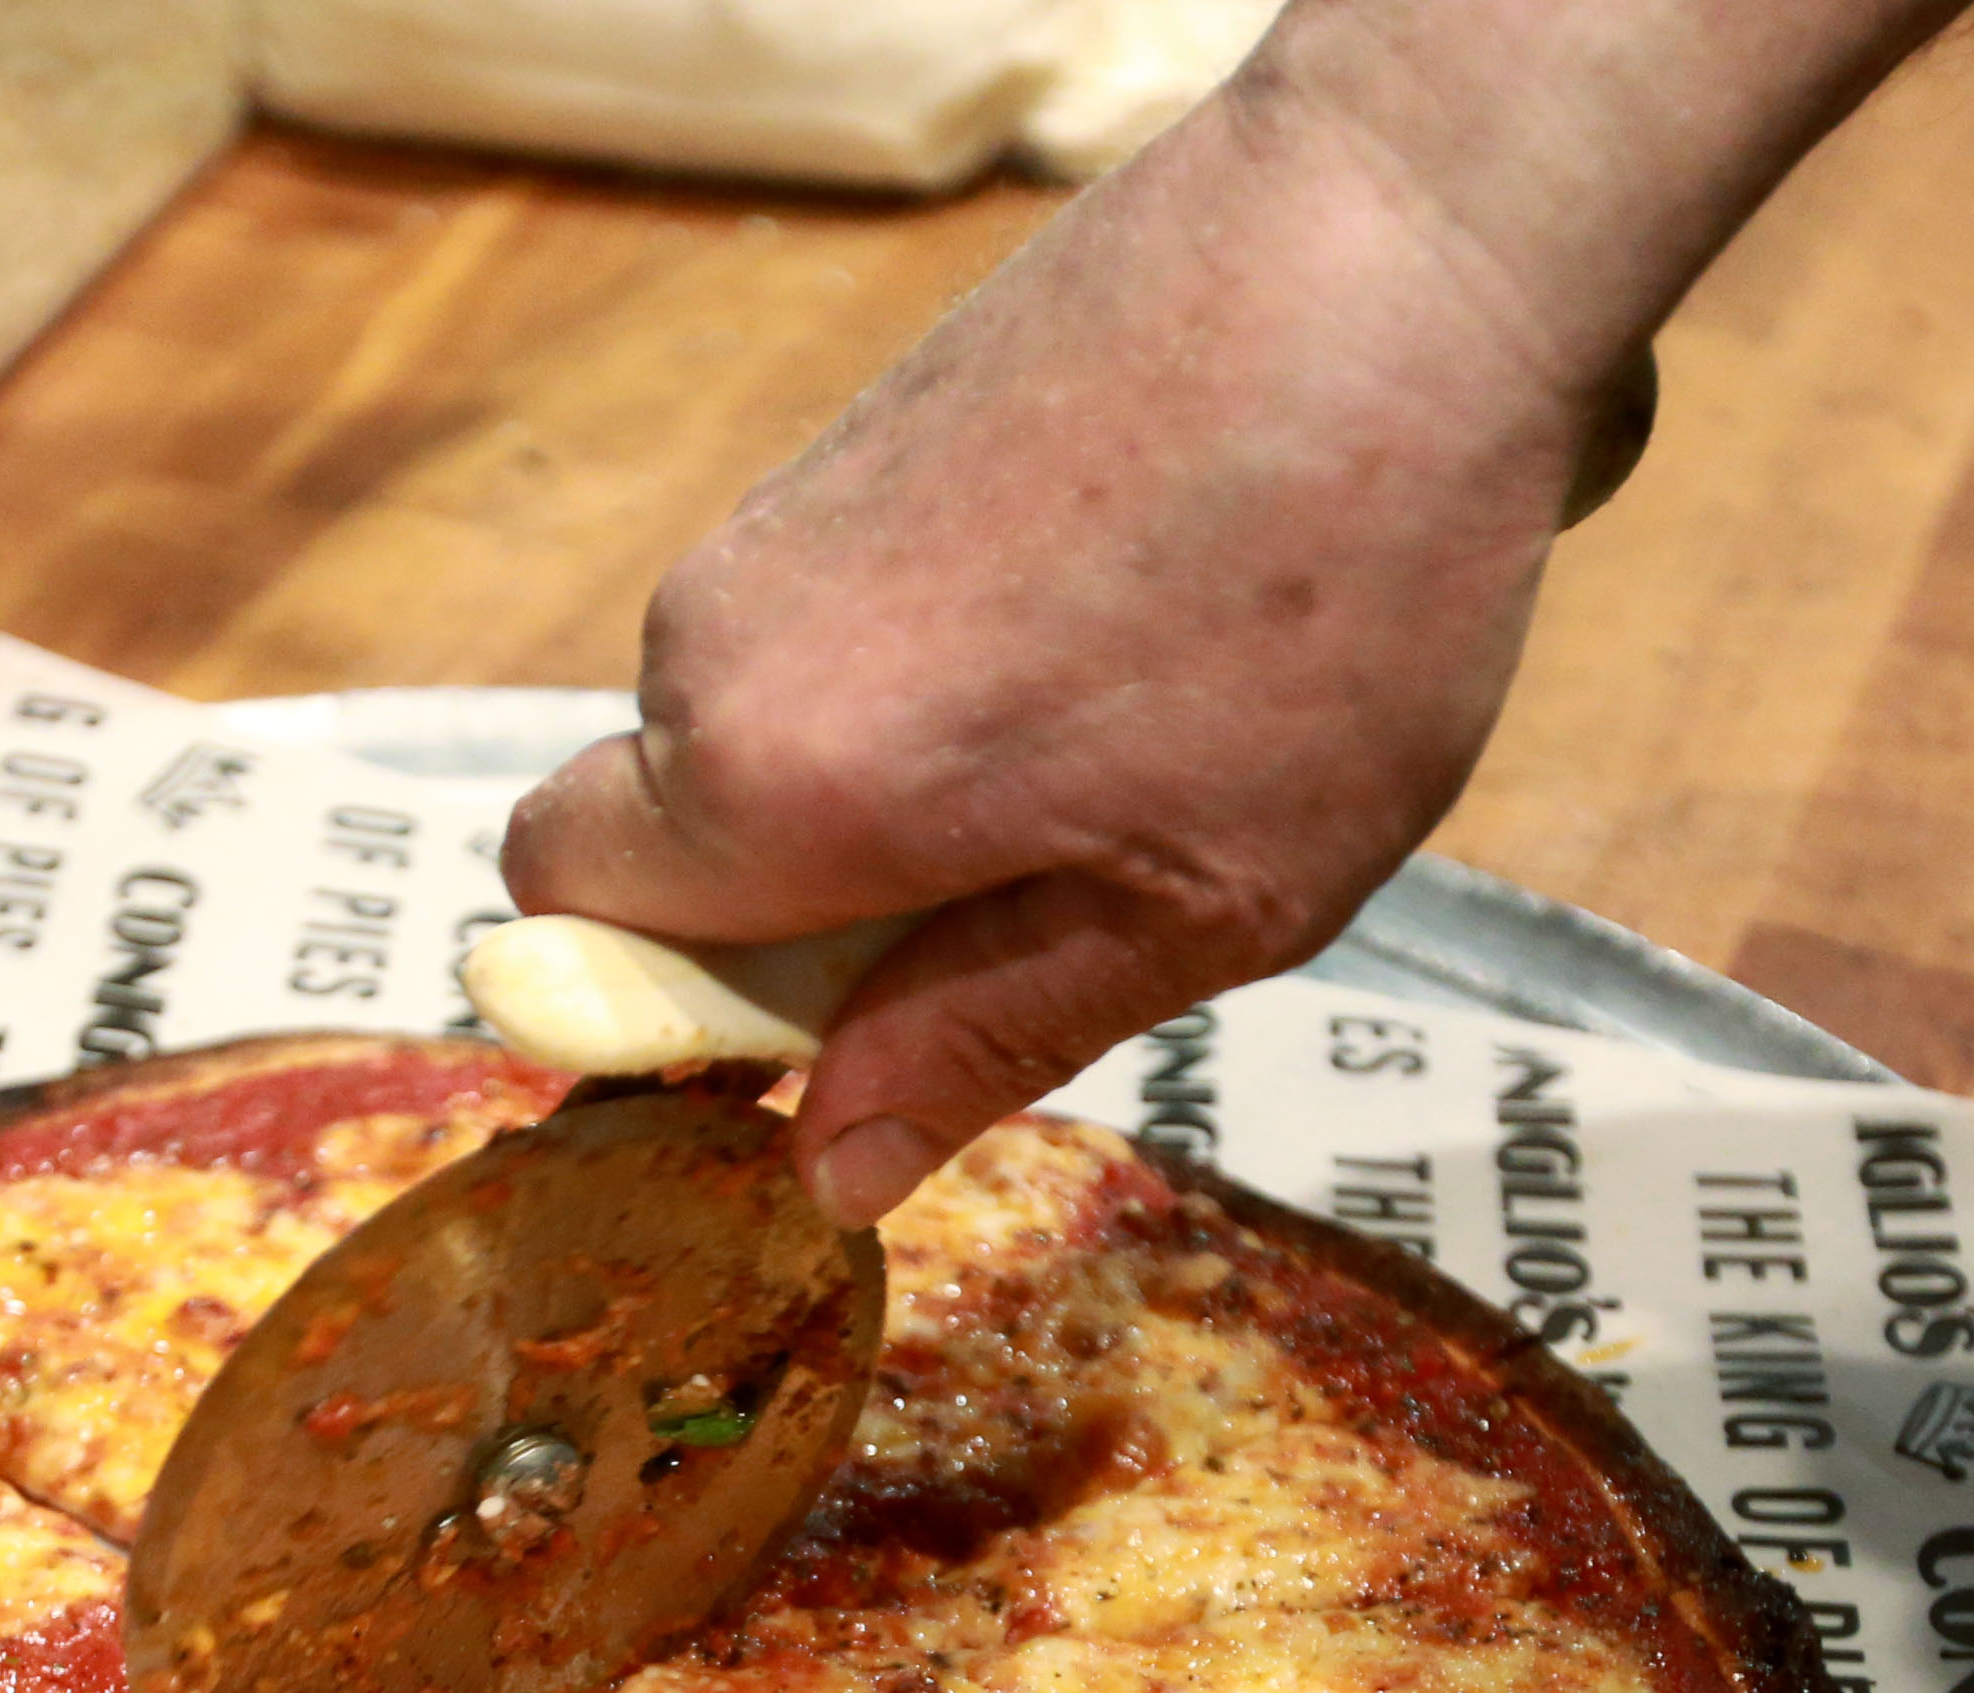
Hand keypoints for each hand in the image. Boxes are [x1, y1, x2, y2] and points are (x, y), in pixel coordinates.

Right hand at [502, 66, 1618, 1224]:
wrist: (1408, 243)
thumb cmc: (1330, 597)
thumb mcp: (1196, 901)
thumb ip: (980, 1040)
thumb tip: (826, 1168)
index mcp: (772, 778)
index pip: (565, 919)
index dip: (660, 1003)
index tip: (827, 1035)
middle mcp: (727, 629)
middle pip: (675, 821)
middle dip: (809, 901)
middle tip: (1043, 905)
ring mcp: (791, 509)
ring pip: (776, 712)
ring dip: (900, 781)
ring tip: (1133, 748)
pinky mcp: (869, 425)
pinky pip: (849, 609)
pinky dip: (946, 663)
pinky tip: (1136, 635)